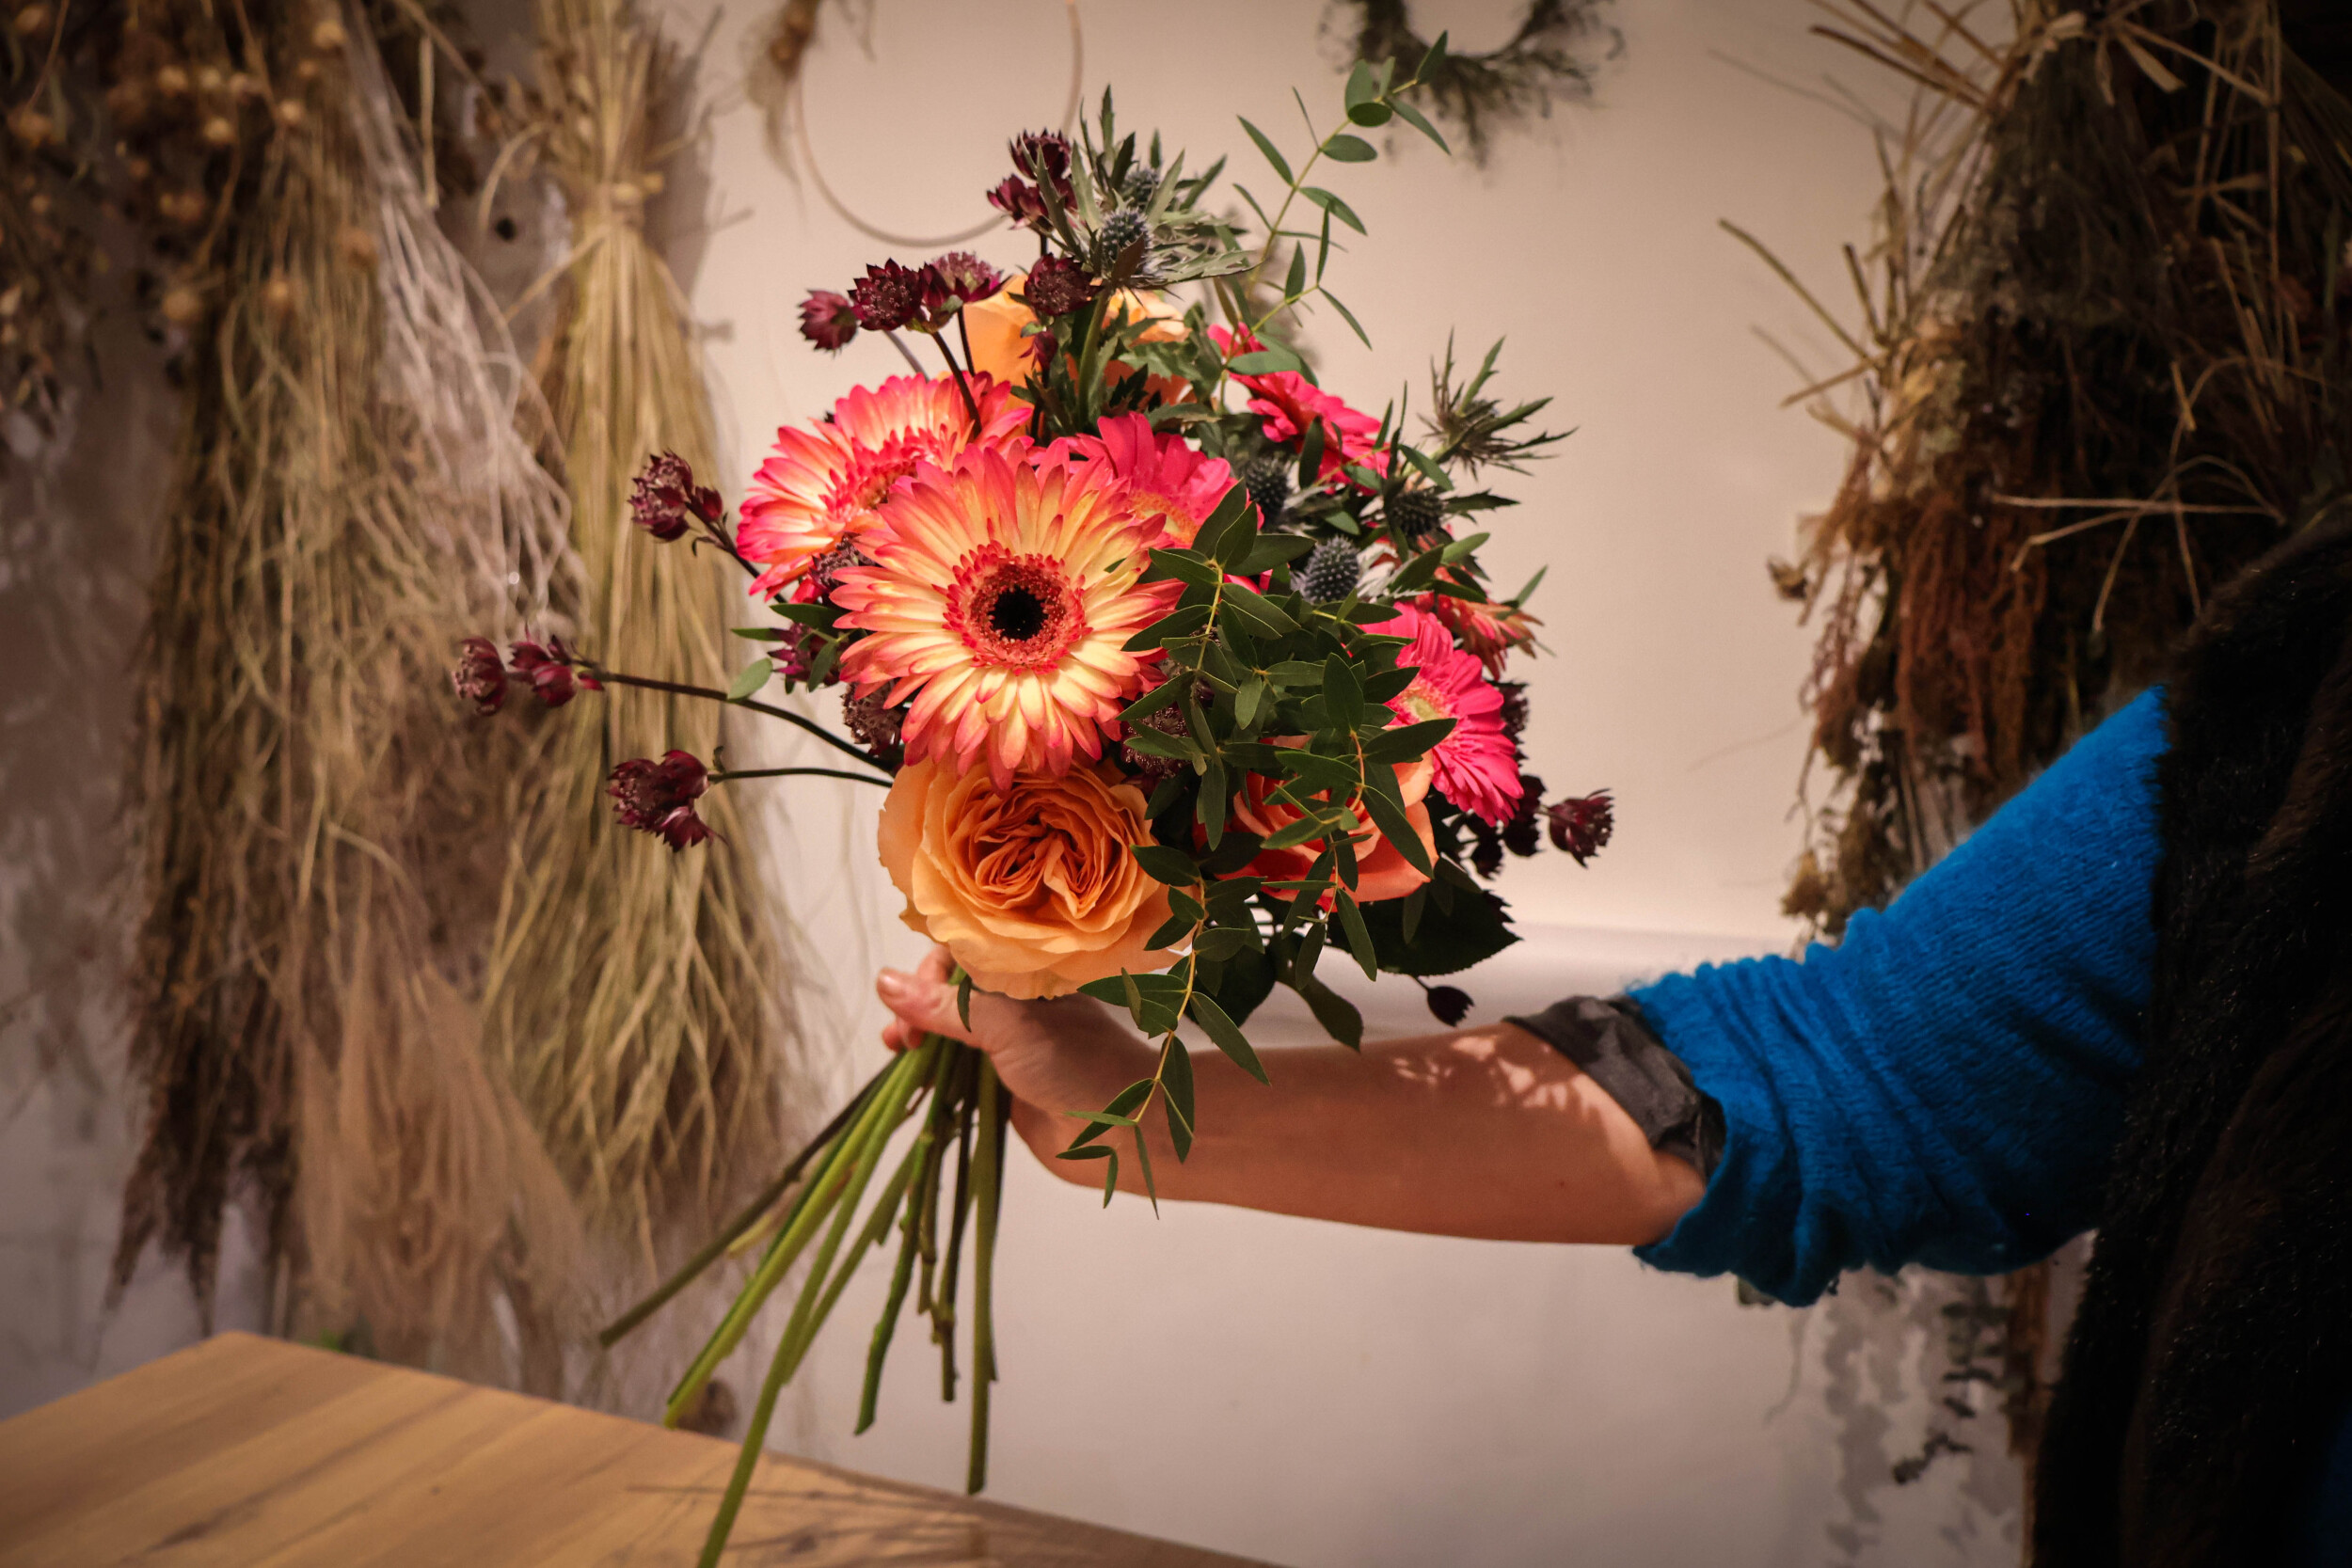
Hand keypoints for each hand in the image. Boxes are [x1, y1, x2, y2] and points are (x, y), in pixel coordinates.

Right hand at [876, 946, 1153, 1181]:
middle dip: (917, 1004)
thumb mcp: (1009, 1026)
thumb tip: (884, 982)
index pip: (964, 952)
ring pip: (949, 1030)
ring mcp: (1008, 1044)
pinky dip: (931, 1068)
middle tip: (904, 1035)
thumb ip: (947, 1007)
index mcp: (1025, 975)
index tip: (912, 998)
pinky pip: (957, 1068)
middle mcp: (1015, 1003)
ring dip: (917, 1035)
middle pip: (949, 990)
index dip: (930, 969)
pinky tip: (912, 1072)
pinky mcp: (1001, 1083)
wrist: (1125, 1131)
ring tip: (898, 1049)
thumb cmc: (1078, 1066)